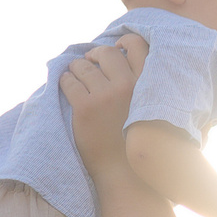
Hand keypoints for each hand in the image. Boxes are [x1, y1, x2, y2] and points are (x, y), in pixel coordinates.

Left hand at [61, 32, 149, 168]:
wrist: (125, 173)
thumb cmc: (139, 140)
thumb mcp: (151, 108)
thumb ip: (144, 85)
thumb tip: (124, 58)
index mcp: (148, 83)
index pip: (137, 45)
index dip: (122, 43)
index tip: (114, 48)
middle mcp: (129, 85)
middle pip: (106, 52)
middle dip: (94, 54)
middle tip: (88, 61)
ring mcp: (106, 96)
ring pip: (83, 66)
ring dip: (76, 68)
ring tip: (74, 75)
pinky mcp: (86, 108)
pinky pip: (68, 82)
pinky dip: (65, 81)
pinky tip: (66, 86)